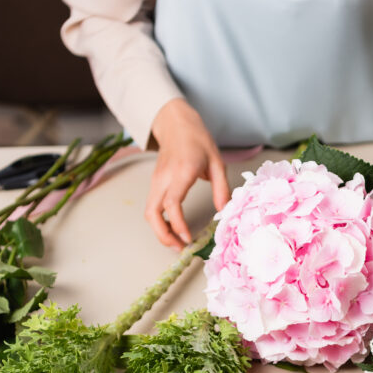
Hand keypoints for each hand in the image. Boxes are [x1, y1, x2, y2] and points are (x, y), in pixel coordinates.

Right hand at [146, 99, 230, 247]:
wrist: (176, 124)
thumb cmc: (197, 140)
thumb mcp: (217, 162)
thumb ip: (221, 188)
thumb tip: (223, 212)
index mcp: (181, 172)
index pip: (172, 203)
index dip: (178, 224)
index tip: (187, 238)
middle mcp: (164, 178)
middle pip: (153, 213)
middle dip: (163, 235)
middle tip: (179, 248)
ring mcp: (156, 181)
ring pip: (149, 212)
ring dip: (159, 231)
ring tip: (176, 243)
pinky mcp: (154, 183)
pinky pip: (152, 207)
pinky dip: (159, 221)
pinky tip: (173, 229)